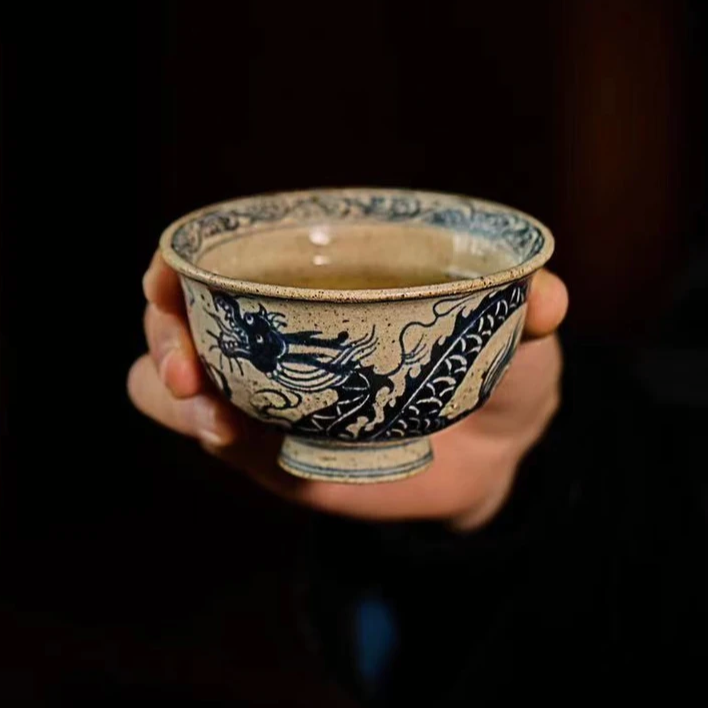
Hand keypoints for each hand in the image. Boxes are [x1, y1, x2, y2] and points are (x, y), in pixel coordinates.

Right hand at [127, 254, 567, 530]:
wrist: (494, 452)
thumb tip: (545, 298)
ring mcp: (254, 390)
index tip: (169, 278)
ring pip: (161, 382)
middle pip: (168, 318)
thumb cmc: (491, 365)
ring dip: (174, 396)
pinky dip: (204, 436)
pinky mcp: (260, 451)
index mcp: (308, 276)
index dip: (178, 263)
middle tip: (190, 370)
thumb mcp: (513, 336)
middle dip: (165, 338)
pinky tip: (239, 443)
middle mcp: (265, 326)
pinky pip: (204, 437)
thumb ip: (523, 311)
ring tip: (217, 421)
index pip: (215, 255)